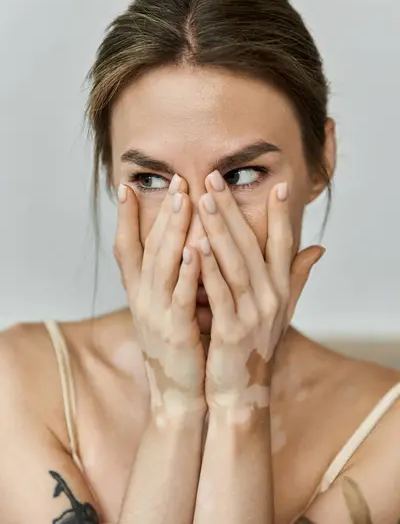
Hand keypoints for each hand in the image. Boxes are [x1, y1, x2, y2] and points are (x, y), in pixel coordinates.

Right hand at [113, 175, 206, 419]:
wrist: (180, 391)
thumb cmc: (179, 343)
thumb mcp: (170, 306)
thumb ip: (175, 274)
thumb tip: (184, 242)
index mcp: (140, 292)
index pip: (126, 247)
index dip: (125, 217)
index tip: (126, 186)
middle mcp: (142, 298)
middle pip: (149, 247)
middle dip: (161, 212)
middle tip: (175, 180)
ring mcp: (157, 314)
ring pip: (163, 265)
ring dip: (172, 231)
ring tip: (184, 200)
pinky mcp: (176, 331)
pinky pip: (181, 296)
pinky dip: (188, 272)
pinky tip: (197, 249)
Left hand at [197, 171, 324, 415]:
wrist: (241, 389)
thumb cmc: (257, 344)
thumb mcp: (282, 309)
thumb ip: (297, 276)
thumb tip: (318, 248)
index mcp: (281, 289)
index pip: (285, 244)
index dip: (282, 215)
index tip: (277, 185)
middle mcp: (272, 298)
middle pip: (252, 245)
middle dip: (233, 210)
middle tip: (214, 178)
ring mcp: (253, 314)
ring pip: (235, 264)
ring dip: (219, 230)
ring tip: (203, 200)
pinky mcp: (231, 331)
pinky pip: (219, 294)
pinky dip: (207, 269)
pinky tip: (193, 246)